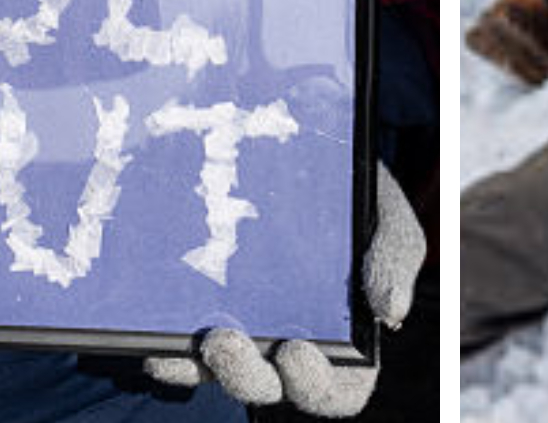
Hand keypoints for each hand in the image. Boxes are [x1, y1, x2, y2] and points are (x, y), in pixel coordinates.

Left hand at [145, 165, 421, 414]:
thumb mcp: (389, 221)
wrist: (309, 155)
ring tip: (194, 337)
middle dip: (245, 375)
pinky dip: (168, 349)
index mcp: (344, 342)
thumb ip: (393, 262)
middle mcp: (288, 348)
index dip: (315, 386)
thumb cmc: (358, 201)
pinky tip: (154, 332)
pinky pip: (181, 347)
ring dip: (199, 368)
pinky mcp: (203, 312)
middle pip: (267, 387)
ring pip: (216, 374)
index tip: (297, 352)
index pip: (336, 391)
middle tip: (225, 341)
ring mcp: (244, 333)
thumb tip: (391, 312)